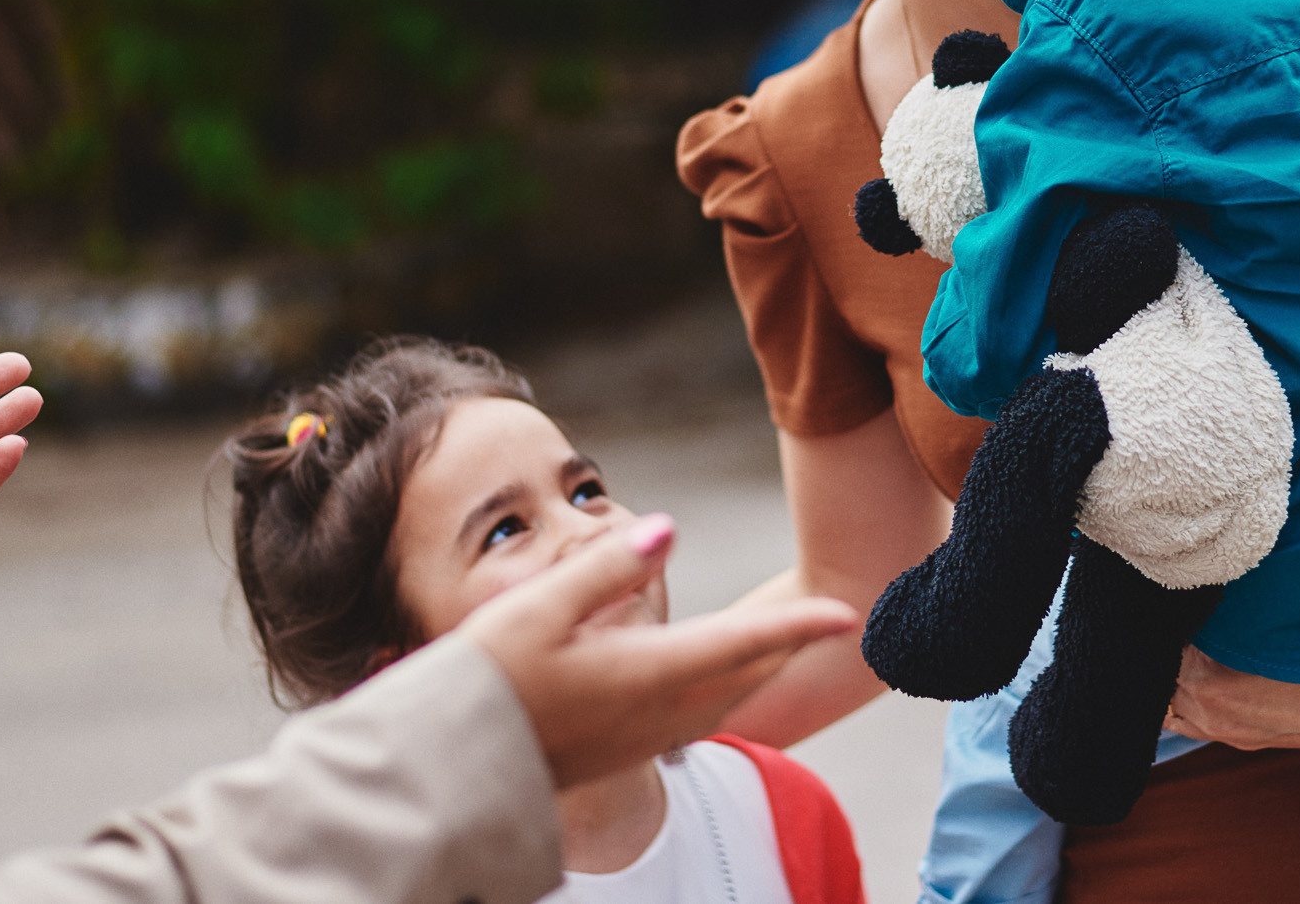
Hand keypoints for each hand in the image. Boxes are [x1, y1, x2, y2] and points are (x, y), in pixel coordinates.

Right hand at [464, 514, 856, 788]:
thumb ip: (607, 568)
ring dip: (763, 669)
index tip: (849, 614)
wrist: (451, 770)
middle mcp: (657, 713)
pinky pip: (701, 718)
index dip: (799, 626)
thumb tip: (669, 529)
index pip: (742, 642)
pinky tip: (722, 679)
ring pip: (729, 700)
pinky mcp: (623, 750)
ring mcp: (642, 738)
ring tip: (790, 640)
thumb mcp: (538, 608)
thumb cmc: (485, 681)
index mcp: (646, 674)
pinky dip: (730, 691)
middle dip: (792, 645)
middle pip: (747, 674)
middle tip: (835, 619)